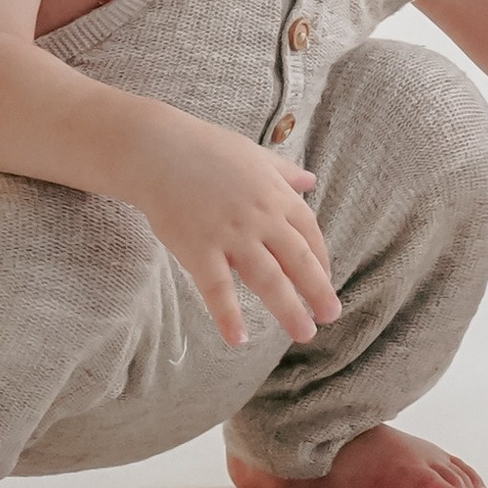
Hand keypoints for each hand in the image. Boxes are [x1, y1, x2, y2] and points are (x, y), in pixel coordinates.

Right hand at [124, 113, 341, 351]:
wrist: (156, 150)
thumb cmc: (205, 149)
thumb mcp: (253, 154)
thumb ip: (284, 171)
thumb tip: (311, 180)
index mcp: (274, 194)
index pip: (308, 232)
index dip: (321, 258)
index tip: (325, 279)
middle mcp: (260, 217)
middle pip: (297, 260)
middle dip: (317, 290)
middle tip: (330, 315)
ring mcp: (231, 234)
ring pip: (267, 279)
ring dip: (288, 309)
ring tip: (303, 333)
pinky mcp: (199, 250)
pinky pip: (217, 288)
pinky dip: (228, 315)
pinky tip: (239, 338)